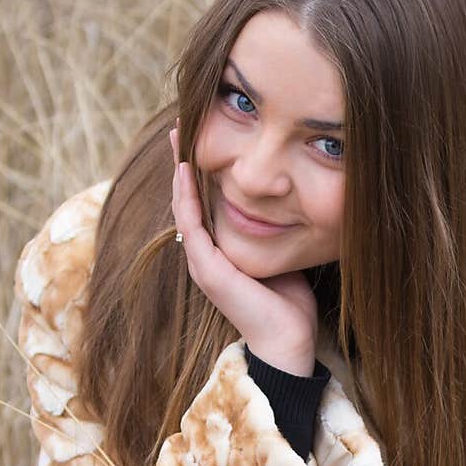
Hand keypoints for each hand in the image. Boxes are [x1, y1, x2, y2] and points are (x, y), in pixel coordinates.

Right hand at [170, 124, 317, 375]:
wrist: (288, 341)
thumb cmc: (289, 305)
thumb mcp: (280, 256)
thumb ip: (274, 231)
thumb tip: (287, 202)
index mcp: (220, 252)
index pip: (203, 203)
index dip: (199, 171)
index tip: (201, 136)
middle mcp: (205, 256)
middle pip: (187, 199)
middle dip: (182, 161)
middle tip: (179, 124)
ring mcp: (202, 263)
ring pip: (183, 206)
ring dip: (178, 171)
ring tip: (177, 136)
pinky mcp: (207, 270)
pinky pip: (191, 224)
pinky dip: (186, 196)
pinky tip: (185, 169)